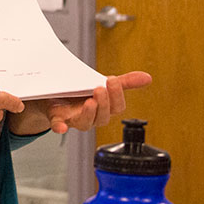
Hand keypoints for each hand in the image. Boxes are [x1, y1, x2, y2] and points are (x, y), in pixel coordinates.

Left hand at [12, 71, 151, 134]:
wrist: (55, 95)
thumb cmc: (84, 92)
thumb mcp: (103, 83)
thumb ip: (125, 82)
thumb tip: (148, 77)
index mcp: (105, 108)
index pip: (117, 106)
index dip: (117, 95)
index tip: (112, 80)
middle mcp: (92, 117)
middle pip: (103, 116)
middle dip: (103, 103)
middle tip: (100, 88)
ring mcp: (75, 119)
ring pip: (85, 123)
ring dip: (88, 113)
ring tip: (89, 101)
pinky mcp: (58, 119)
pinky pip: (59, 126)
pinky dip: (60, 126)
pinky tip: (61, 126)